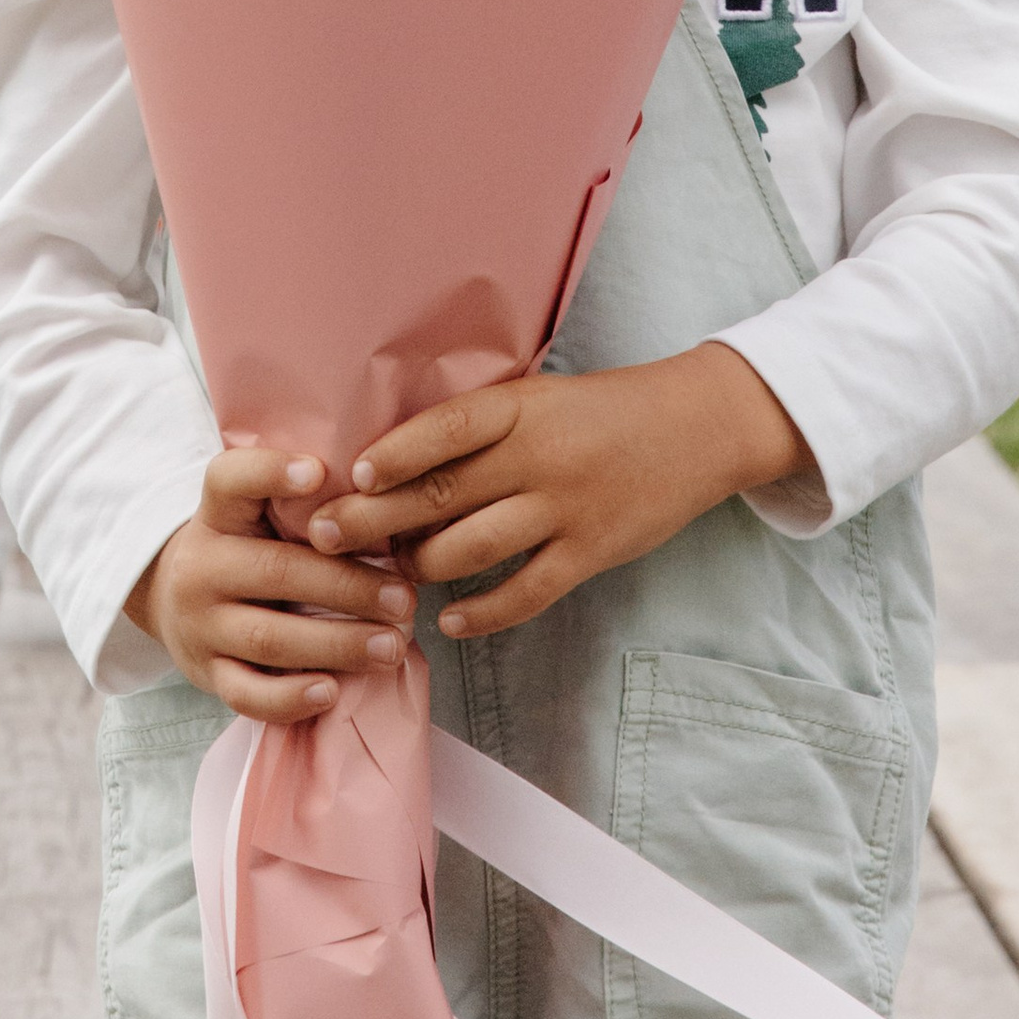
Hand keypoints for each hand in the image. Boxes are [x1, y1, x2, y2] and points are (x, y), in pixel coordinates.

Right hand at [128, 443, 420, 721]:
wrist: (172, 598)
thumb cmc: (245, 548)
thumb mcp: (256, 513)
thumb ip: (305, 507)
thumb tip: (388, 511)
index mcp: (217, 513)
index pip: (231, 480)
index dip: (272, 473)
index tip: (319, 473)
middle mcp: (202, 566)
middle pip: (276, 571)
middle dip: (348, 586)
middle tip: (405, 598)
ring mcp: (200, 625)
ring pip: (268, 638)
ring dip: (338, 644)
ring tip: (391, 646)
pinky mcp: (207, 674)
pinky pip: (247, 694)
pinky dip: (290, 698)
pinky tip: (332, 691)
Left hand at [305, 350, 814, 640]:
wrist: (696, 427)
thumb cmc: (602, 409)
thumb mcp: (541, 397)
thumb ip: (482, 427)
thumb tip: (397, 465)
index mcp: (522, 406)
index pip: (445, 429)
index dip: (394, 455)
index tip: (349, 475)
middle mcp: (539, 456)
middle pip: (440, 494)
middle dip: (373, 520)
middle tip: (321, 537)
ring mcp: (566, 508)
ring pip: (471, 548)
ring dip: (420, 567)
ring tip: (388, 577)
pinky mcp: (590, 552)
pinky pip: (524, 593)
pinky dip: (481, 613)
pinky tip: (450, 621)